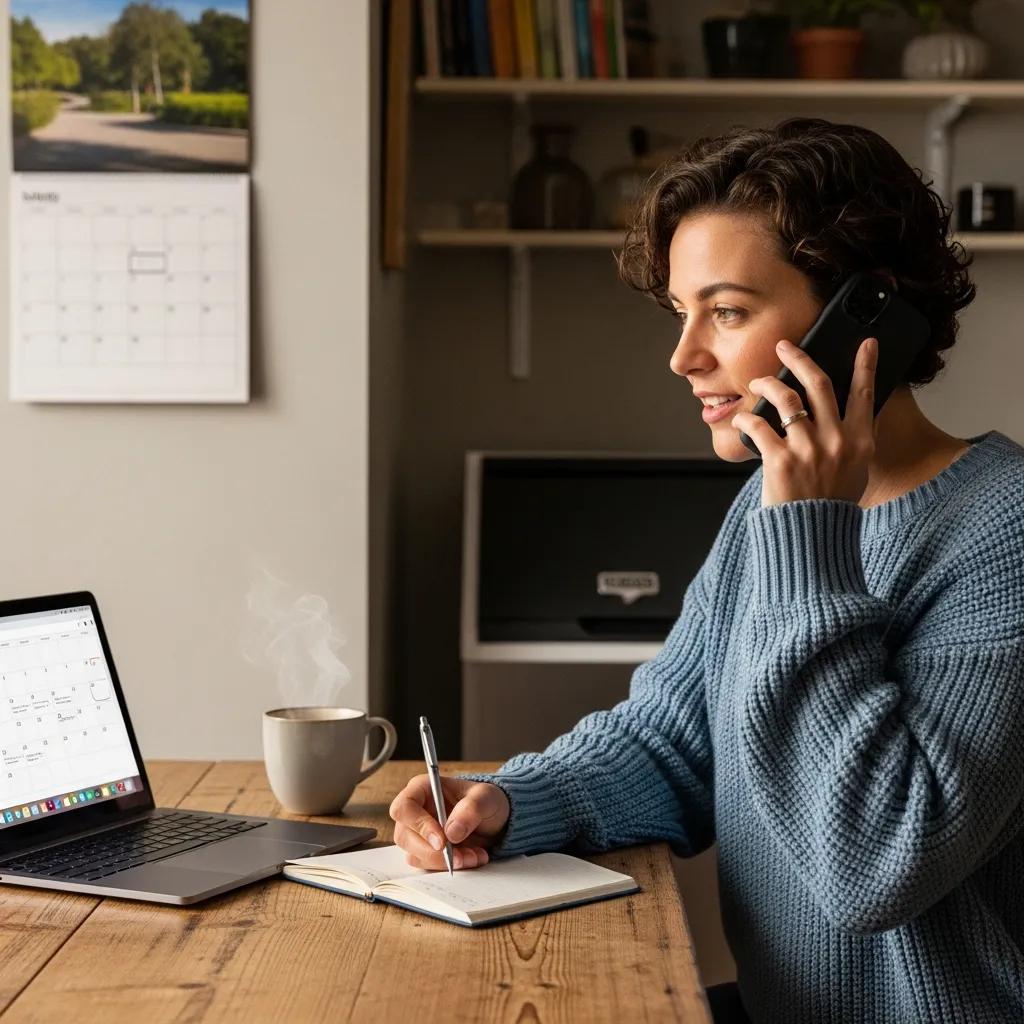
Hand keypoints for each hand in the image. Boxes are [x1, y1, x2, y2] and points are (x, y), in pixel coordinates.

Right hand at [389, 774, 509, 870]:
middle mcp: (414, 811)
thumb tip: (451, 833)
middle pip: (404, 837)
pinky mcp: (424, 852)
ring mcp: (416, 833)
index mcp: (422, 789)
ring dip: (444, 862)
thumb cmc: (484, 800)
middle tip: (460, 857)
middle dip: (434, 852)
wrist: (492, 820)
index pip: (404, 808)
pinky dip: (449, 867)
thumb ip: (471, 809)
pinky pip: (428, 865)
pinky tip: (471, 858)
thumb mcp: (486, 797)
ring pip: (415, 855)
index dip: (419, 825)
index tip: (442, 841)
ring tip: (474, 856)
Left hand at [731, 337, 877, 508]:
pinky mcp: (780, 460)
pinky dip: (746, 418)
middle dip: (800, 358)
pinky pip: (758, 426)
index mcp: (859, 442)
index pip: (864, 394)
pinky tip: (742, 419)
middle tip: (785, 347)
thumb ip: (851, 442)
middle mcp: (836, 441)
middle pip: (819, 384)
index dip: (865, 365)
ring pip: (786, 398)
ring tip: (759, 383)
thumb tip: (840, 417)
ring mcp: (808, 449)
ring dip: (768, 384)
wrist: (812, 537)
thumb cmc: (831, 505)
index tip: (865, 343)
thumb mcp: (856, 472)